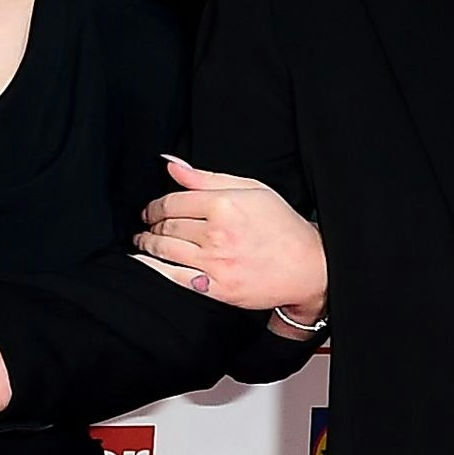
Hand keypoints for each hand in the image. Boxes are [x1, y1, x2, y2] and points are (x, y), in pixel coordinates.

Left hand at [137, 157, 328, 317]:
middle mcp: (218, 234)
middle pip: (166, 227)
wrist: (308, 266)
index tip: (151, 210)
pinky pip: (173, 277)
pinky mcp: (218, 288)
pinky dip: (153, 269)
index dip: (154, 206)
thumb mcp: (252, 189)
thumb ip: (207, 178)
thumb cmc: (283, 226)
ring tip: (144, 243)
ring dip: (147, 246)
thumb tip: (172, 166)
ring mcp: (217, 263)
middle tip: (149, 227)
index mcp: (225, 204)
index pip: (172, 202)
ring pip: (165, 251)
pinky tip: (146, 263)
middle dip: (151, 226)